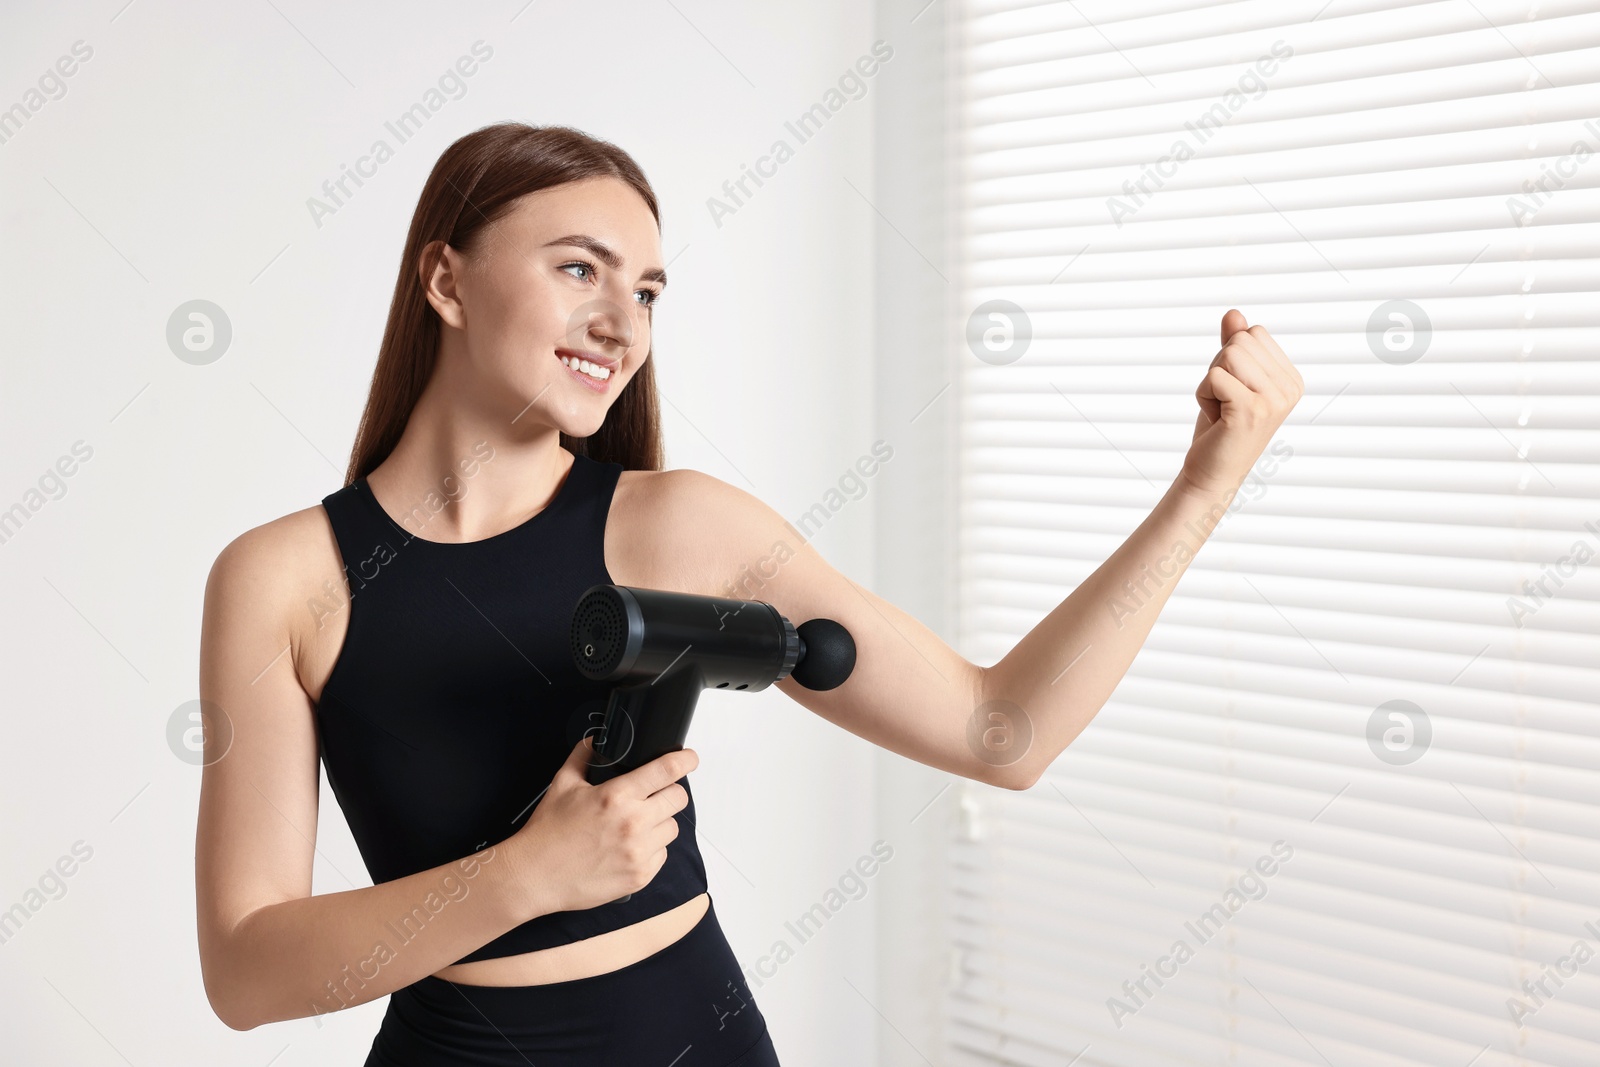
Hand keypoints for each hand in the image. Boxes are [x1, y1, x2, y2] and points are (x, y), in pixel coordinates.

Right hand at [510, 735, 697, 915]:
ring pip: (672, 828)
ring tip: (634, 826)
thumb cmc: (547, 832)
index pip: (667, 771)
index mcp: (617, 796)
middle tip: (653, 796)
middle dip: (669, 792)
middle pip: (678, 798)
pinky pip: (662, 855)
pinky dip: (651, 850)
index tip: (689, 758)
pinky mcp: (640, 877)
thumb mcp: (562, 785)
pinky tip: (628, 848)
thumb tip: (595, 740)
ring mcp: (638, 852)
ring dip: (659, 823)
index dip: (684, 760)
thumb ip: (583, 756)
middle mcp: (633, 823)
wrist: (534, 876)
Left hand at [1181, 309, 1304, 497]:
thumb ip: (1233, 345)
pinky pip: (1213, 376)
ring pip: (1227, 355)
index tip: (1233, 391)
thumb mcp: (1228, 379)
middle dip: (1218, 369)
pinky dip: (1203, 395)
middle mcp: (1290, 388)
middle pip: (1240, 341)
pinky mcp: (1251, 410)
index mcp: (1291, 378)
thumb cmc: (1220, 426)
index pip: (1253, 333)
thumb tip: (1234, 313)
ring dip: (1209, 382)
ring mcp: (1274, 399)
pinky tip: (1215, 418)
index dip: (1230, 358)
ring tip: (1221, 410)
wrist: (1212, 472)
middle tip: (1224, 402)